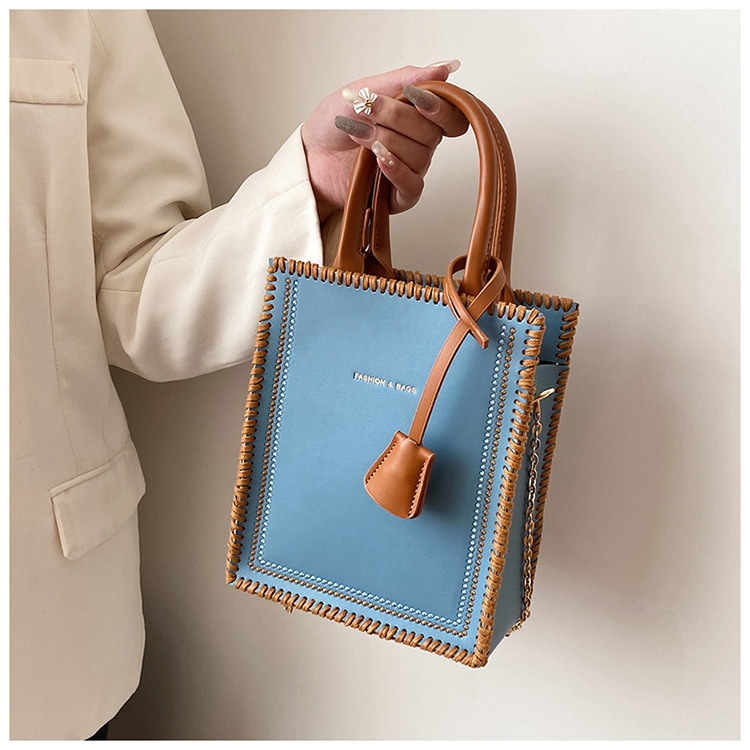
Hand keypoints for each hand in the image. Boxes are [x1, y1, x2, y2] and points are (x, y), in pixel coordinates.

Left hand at [301, 61, 468, 222]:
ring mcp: (410, 169)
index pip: (450, 115)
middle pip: (432, 133)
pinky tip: (379, 160)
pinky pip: (413, 186)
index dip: (440, 106)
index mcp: (417, 117)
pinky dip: (397, 170)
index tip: (415, 96)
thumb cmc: (334, 124)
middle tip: (367, 111)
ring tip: (358, 135)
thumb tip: (444, 67)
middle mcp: (418, 144)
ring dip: (385, 141)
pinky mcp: (397, 195)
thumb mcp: (365, 90)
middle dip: (396, 118)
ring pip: (419, 156)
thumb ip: (405, 79)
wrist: (310, 155)